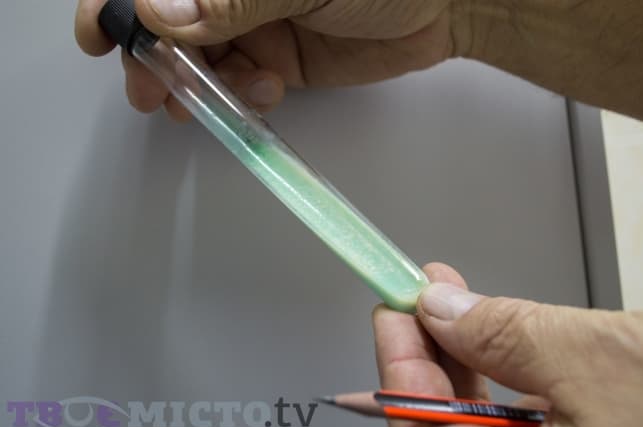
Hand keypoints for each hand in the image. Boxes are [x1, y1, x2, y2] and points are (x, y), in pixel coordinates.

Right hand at [75, 0, 459, 120]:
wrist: (443, 6)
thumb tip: (163, 15)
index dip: (117, 4)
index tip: (101, 37)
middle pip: (166, 25)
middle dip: (153, 59)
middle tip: (153, 89)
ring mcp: (253, 24)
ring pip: (198, 60)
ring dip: (195, 86)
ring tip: (203, 103)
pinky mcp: (277, 61)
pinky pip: (238, 84)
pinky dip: (238, 96)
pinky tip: (262, 90)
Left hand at [373, 262, 642, 426]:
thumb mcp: (598, 360)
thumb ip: (506, 335)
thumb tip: (438, 309)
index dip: (401, 374)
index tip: (391, 312)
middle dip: (425, 356)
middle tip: (409, 298)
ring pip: (476, 419)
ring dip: (455, 353)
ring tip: (440, 296)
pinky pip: (510, 415)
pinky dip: (492, 364)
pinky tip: (478, 324)